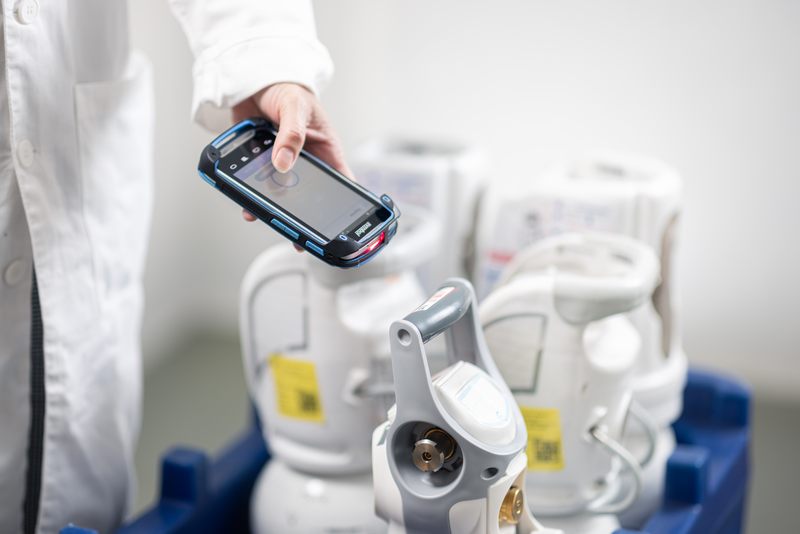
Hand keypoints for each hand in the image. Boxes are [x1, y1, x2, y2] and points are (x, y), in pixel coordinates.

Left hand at [232, 83, 352, 222]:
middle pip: (309, 194)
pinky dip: (251, 193)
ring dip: (272, 204)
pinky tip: (245, 200)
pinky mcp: (261, 162)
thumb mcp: (294, 108)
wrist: (255, 80)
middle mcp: (306, 160)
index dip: (340, 203)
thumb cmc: (287, 88)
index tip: (334, 222)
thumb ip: (292, 135)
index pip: (340, 181)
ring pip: (281, 192)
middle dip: (301, 213)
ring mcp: (283, 163)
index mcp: (325, 149)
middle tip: (296, 232)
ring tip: (263, 215)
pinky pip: (257, 183)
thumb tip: (284, 162)